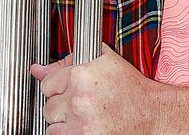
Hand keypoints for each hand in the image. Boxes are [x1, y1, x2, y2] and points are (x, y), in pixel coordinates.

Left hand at [30, 45, 188, 134]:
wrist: (151, 113)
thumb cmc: (130, 88)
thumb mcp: (103, 62)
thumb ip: (67, 62)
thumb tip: (37, 69)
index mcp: (83, 73)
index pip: (48, 83)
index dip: (59, 87)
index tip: (71, 90)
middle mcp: (80, 98)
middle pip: (48, 106)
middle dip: (62, 106)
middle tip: (82, 104)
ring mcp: (81, 122)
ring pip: (51, 124)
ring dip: (64, 122)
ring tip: (84, 117)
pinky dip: (68, 134)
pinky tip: (84, 127)